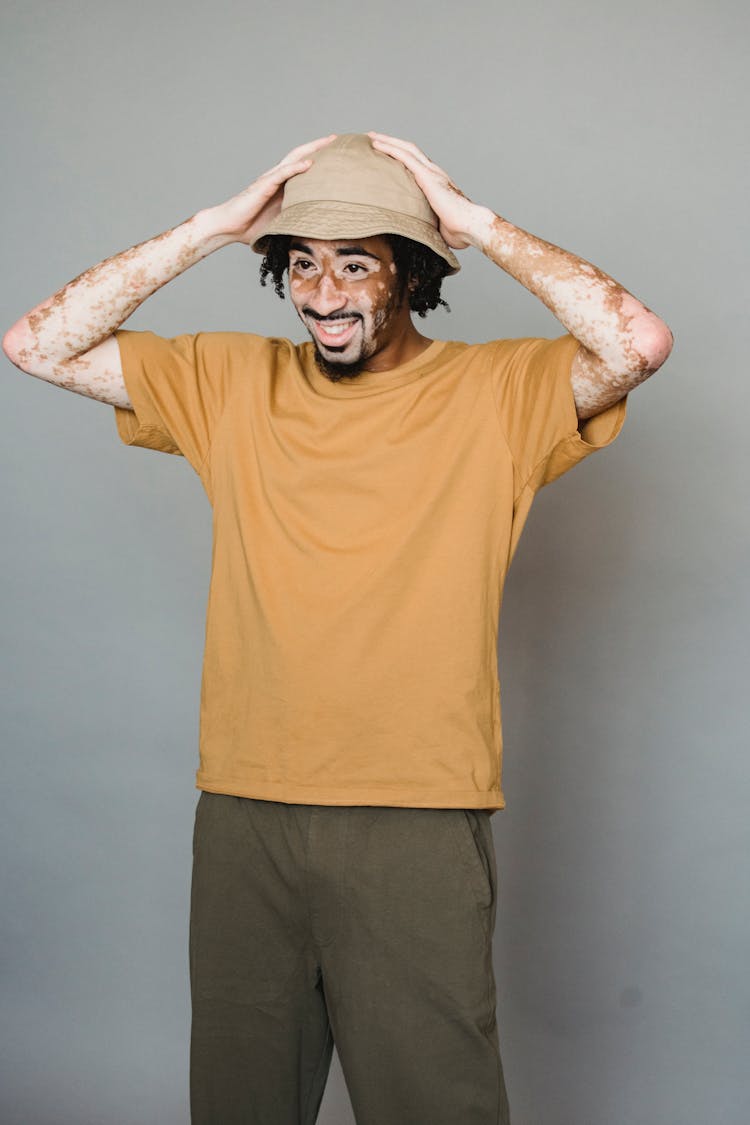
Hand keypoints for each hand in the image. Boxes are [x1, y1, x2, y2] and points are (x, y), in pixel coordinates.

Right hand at [206, 135, 336, 245]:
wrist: (228, 227)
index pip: (303, 167)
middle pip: (301, 156)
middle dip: (319, 146)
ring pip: (294, 159)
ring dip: (311, 150)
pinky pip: (281, 173)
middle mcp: (277, 179)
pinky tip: (308, 163)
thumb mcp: (281, 225)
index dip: (319, 159)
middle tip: (337, 139)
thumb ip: (296, 223)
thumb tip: (316, 237)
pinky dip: (295, 168)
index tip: (336, 154)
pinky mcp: (263, 186)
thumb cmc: (252, 228)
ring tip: (328, 143)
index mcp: (283, 187)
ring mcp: (270, 180)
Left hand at [368, 132, 480, 249]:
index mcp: (436, 182)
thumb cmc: (457, 231)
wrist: (469, 225)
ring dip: (387, 141)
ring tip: (372, 137)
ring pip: (406, 148)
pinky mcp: (427, 176)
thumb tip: (414, 236)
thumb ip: (425, 223)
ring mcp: (431, 172)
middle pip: (410, 150)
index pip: (416, 163)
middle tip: (374, 138)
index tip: (388, 154)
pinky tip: (377, 144)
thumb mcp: (435, 224)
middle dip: (392, 143)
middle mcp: (434, 172)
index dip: (402, 156)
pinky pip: (405, 156)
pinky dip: (390, 148)